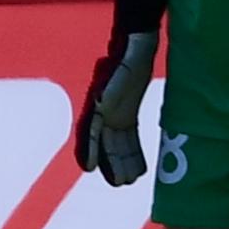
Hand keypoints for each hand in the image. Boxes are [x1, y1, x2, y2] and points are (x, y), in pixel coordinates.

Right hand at [80, 31, 159, 184]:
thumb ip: (111, 90)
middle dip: (111, 163)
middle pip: (105, 143)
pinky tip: (139, 168)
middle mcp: (104, 113)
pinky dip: (132, 152)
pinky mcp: (127, 113)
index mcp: (98, 105)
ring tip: (129, 181)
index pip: (91, 133)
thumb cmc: (126, 58)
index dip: (90, 151)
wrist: (135, 46)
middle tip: (120, 183)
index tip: (88, 169)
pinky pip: (129, 138)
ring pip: (117, 144)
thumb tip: (101, 105)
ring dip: (122, 162)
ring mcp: (115, 114)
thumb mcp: (119, 74)